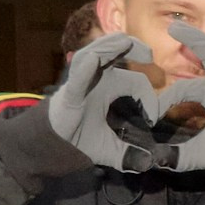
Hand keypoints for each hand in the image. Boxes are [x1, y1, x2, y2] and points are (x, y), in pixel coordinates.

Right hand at [48, 32, 176, 172]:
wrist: (50, 146)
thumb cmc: (78, 137)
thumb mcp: (108, 147)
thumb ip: (128, 154)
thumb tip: (148, 163)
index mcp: (108, 86)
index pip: (134, 80)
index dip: (148, 95)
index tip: (153, 118)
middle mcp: (95, 78)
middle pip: (114, 53)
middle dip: (133, 48)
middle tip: (150, 53)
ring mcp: (80, 82)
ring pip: (95, 54)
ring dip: (110, 46)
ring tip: (126, 41)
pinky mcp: (68, 93)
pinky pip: (76, 77)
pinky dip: (85, 68)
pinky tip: (94, 60)